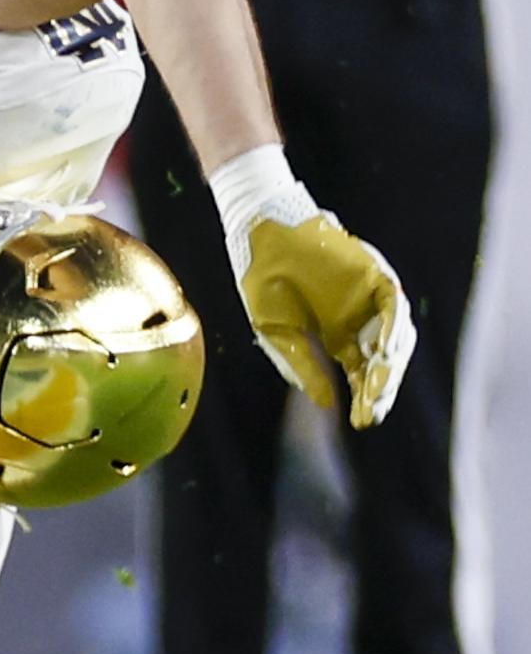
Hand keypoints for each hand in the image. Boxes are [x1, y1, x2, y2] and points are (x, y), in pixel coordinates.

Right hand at [208, 145, 413, 426]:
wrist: (260, 231)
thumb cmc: (260, 277)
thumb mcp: (275, 330)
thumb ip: (301, 366)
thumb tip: (327, 403)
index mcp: (334, 335)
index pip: (360, 374)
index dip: (362, 398)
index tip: (359, 421)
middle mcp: (357, 320)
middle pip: (381, 362)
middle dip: (378, 389)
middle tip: (371, 412)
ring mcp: (368, 299)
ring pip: (394, 340)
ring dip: (390, 367)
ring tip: (377, 389)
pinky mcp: (375, 277)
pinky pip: (394, 309)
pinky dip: (394, 331)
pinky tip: (385, 354)